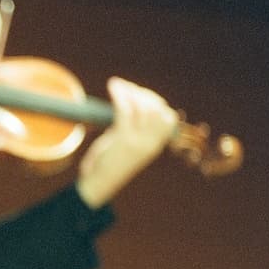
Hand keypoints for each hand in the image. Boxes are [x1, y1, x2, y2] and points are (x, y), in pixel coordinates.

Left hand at [75, 76, 177, 208]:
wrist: (99, 183)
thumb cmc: (110, 162)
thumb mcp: (128, 144)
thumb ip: (136, 128)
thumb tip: (135, 104)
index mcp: (155, 145)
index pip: (169, 118)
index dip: (157, 102)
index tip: (139, 94)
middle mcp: (151, 143)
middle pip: (157, 109)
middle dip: (143, 93)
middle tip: (127, 88)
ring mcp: (138, 141)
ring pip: (143, 107)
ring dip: (131, 91)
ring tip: (118, 86)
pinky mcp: (123, 139)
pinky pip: (125, 110)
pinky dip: (120, 94)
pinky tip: (113, 86)